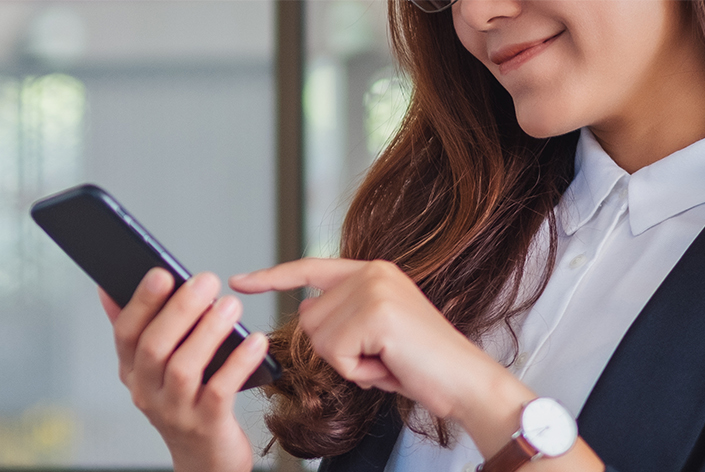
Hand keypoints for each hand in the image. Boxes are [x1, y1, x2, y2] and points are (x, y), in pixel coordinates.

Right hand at [100, 269, 269, 471]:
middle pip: (154, 347)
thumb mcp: (154, 369)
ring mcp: (175, 412)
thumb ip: (138, 330)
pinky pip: (219, 391)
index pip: (126, 334)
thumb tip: (109, 289)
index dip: (141, 303)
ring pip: (183, 368)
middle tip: (205, 280)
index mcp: (132, 372)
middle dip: (179, 310)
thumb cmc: (185, 403)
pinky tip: (255, 342)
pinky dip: (237, 363)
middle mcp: (147, 392)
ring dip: (207, 332)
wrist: (206, 460)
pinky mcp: (206, 426)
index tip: (161, 272)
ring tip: (230, 304)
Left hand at [229, 259, 534, 456]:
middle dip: (337, 351)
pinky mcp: (376, 314)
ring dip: (349, 364)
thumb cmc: (422, 365)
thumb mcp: (376, 332)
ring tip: (387, 360)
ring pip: (321, 339)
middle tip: (379, 356)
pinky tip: (389, 365)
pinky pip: (338, 355)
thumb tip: (306, 315)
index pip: (309, 269)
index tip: (240, 279)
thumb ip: (344, 316)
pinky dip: (359, 372)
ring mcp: (374, 290)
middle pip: (310, 319)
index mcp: (372, 271)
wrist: (465, 381)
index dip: (272, 277)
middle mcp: (372, 272)